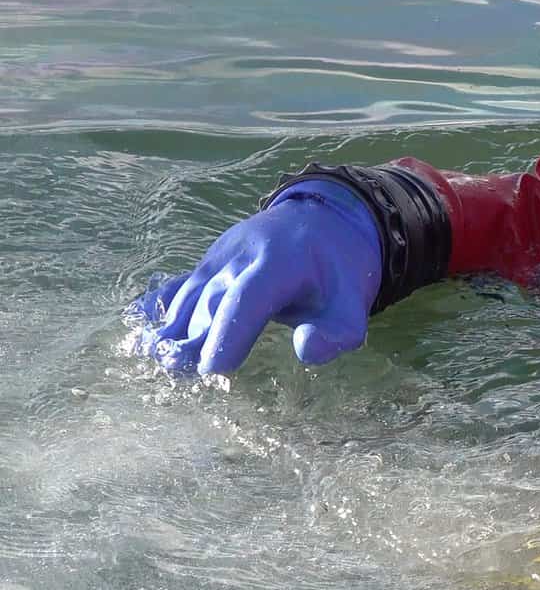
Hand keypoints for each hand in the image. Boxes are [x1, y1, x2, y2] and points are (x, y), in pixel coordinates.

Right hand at [132, 180, 380, 374]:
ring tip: (156, 356)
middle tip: (177, 370)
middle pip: (214, 299)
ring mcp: (220, 257)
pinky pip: (182, 281)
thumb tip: (307, 351)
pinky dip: (160, 301)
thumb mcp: (353, 300)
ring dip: (172, 326)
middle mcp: (243, 256)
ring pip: (192, 293)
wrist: (322, 220)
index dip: (230, 330)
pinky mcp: (209, 263)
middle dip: (195, 334)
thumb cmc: (338, 270)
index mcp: (281, 263)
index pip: (250, 297)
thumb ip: (338, 331)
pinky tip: (136, 317)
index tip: (214, 366)